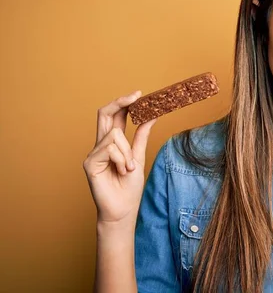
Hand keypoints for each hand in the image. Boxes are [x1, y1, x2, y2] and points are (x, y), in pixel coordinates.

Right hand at [83, 90, 157, 223]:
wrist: (123, 209)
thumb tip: (152, 115)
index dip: (124, 103)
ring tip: (128, 168)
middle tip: (136, 95)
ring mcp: (93, 153)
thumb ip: (142, 136)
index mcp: (112, 143)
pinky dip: (121, 159)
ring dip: (127, 152)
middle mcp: (101, 145)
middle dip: (120, 102)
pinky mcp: (89, 163)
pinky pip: (110, 149)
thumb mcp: (139, 156)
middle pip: (104, 114)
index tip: (139, 93)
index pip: (114, 116)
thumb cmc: (129, 187)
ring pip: (115, 136)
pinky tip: (122, 171)